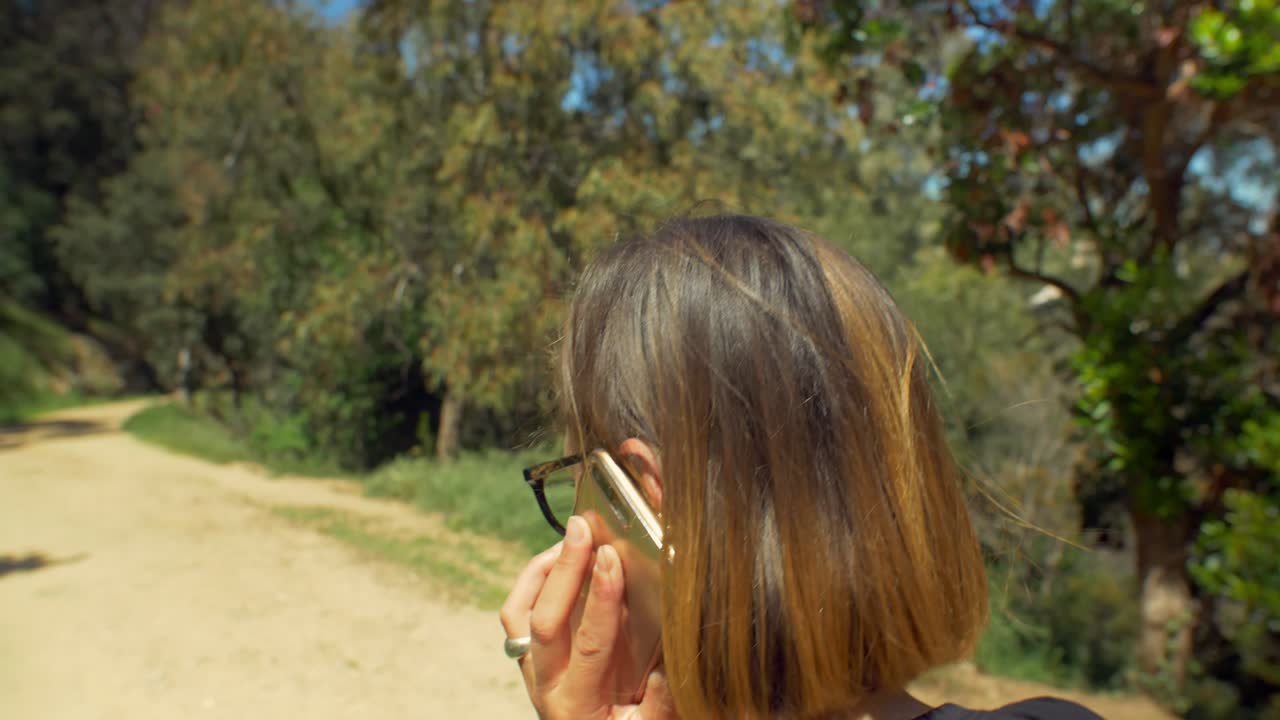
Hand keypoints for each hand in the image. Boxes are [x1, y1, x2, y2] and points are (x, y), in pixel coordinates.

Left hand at [499, 516, 675, 719]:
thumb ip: (658, 707)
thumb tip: (664, 673)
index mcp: (577, 704)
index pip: (589, 643)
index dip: (601, 598)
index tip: (612, 558)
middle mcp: (546, 686)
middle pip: (544, 620)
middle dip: (566, 568)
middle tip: (583, 528)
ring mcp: (532, 671)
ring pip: (518, 613)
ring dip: (541, 571)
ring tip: (568, 540)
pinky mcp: (528, 659)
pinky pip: (516, 615)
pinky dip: (532, 581)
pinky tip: (557, 560)